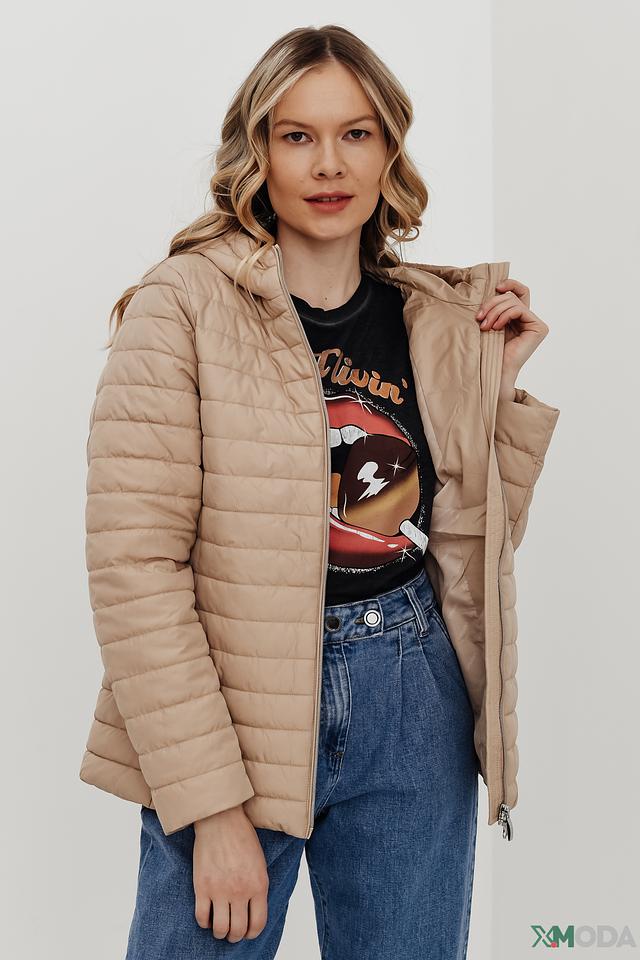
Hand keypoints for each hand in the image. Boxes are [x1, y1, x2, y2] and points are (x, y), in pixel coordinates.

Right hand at [193, 805, 268, 942]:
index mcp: (258, 885)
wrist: (221, 819)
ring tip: (219, 928)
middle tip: (232, 933)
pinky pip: (201, 917)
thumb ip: (257, 888)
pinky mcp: (201, 887)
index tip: (248, 933)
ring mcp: (219, 890)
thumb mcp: (259, 863)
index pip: (257, 923)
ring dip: (220, 933)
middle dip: (235, 936)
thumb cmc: (242, 838)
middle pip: (237, 930)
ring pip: (220, 929)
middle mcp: (240, 891)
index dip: (252, 933)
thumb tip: (253, 911)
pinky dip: (204, 923)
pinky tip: (207, 917)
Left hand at [475, 278, 549, 388]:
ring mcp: (536, 323)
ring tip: (484, 326)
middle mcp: (529, 319)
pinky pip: (520, 309)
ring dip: (495, 311)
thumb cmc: (487, 351)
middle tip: (479, 318)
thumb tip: (495, 285)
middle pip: (512, 296)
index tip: (495, 287)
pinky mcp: (539, 328)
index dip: (509, 284)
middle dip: (492, 303)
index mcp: (518, 317)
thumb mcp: (489, 321)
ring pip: (514, 302)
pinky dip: (504, 315)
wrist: (493, 372)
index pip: (518, 292)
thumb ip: (495, 305)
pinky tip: (496, 327)